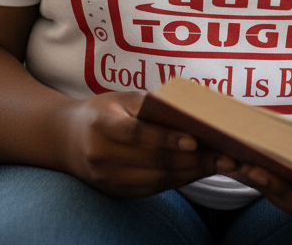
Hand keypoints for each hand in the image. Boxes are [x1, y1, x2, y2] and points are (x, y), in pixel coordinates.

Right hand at [60, 91, 236, 196]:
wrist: (65, 139)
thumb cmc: (102, 112)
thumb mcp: (121, 99)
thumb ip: (152, 106)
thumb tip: (192, 114)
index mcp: (102, 126)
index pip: (137, 134)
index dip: (167, 138)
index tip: (194, 140)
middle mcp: (102, 156)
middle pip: (153, 161)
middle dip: (193, 160)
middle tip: (225, 156)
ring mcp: (107, 179)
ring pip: (157, 179)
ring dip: (192, 173)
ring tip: (220, 164)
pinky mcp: (115, 192)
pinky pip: (153, 189)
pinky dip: (179, 181)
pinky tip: (199, 172)